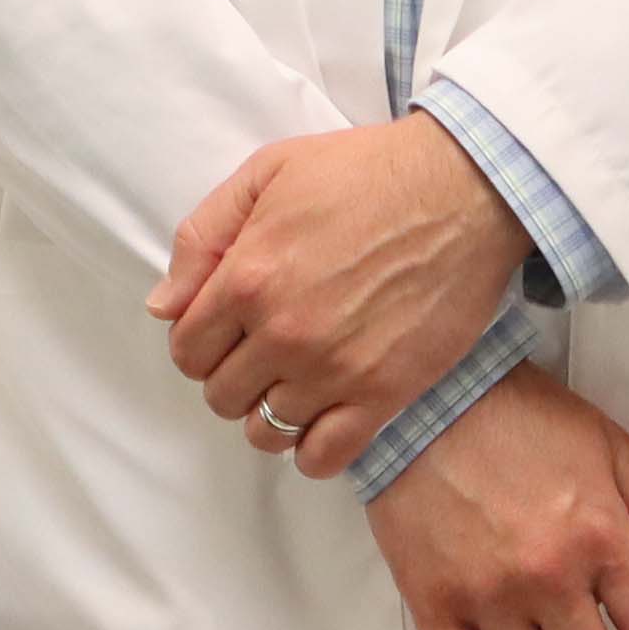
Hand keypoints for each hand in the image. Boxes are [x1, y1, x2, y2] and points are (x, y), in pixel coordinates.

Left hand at [153, 117, 535, 477]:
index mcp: (247, 278)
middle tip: (263, 352)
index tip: (226, 333)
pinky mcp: (383, 394)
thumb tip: (164, 305)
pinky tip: (323, 417)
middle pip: (221, 396)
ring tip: (293, 384)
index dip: (200, 343)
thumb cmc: (366, 172)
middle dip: (233, 376)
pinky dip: (312, 450)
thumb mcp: (268, 171)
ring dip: (270, 413)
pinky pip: (324, 457)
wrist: (464, 190)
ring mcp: (333, 370)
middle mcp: (283, 333)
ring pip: (265, 432)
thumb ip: (203, 234)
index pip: (186, 350)